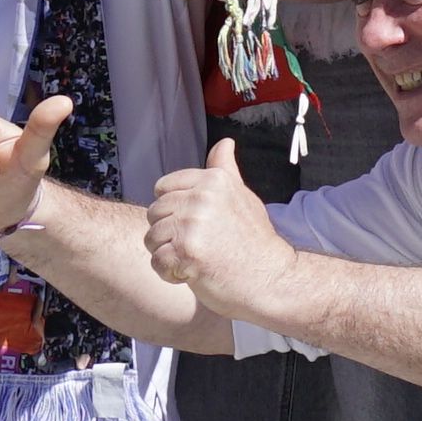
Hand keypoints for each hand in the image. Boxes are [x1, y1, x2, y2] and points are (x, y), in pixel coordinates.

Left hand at [140, 138, 283, 310]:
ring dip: (167, 254)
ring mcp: (192, 225)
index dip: (172, 210)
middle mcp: (200, 198)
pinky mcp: (186, 253)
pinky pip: (157, 262)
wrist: (270, 278)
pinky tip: (191, 273)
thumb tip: (225, 142)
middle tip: (196, 246)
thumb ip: (225, 170)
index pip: (163, 188)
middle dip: (168, 233)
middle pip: (154, 213)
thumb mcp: (243, 196)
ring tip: (194, 259)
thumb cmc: (255, 240)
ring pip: (152, 238)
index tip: (194, 225)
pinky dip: (169, 273)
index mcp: (212, 180)